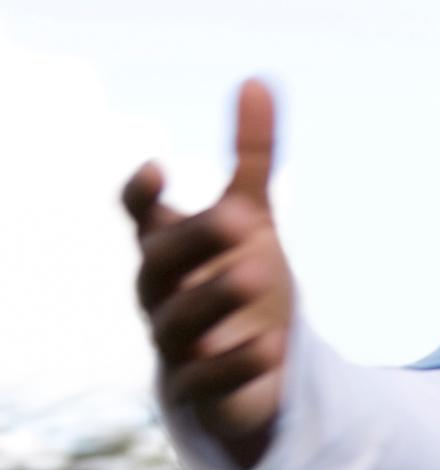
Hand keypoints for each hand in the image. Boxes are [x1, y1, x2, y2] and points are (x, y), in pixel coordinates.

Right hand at [121, 80, 293, 462]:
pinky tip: (270, 347)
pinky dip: (234, 363)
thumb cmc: (236, 281)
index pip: (139, 218)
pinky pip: (207, 379)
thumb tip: (256, 80)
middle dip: (196, 241)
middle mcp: (161, 292)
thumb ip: (252, 158)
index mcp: (166, 249)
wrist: (248, 366)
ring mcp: (175, 342)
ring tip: (257, 275)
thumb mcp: (252, 221)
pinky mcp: (197, 390)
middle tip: (241, 218)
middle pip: (160, 265)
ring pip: (180, 321)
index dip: (141, 196)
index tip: (158, 167)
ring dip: (214, 298)